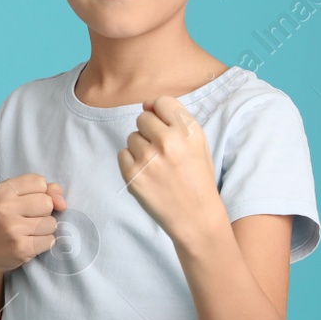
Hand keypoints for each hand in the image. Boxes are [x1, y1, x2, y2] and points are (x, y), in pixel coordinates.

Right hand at [0, 175, 66, 278]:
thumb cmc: (4, 220)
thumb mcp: (15, 198)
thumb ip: (44, 190)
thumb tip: (62, 203)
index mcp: (3, 190)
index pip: (39, 182)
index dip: (39, 193)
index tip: (26, 203)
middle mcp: (5, 207)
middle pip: (47, 202)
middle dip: (43, 212)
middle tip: (27, 219)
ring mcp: (12, 229)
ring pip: (51, 223)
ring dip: (45, 229)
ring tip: (28, 232)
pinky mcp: (21, 248)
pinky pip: (50, 241)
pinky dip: (44, 243)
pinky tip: (29, 243)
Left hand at [117, 96, 223, 246]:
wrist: (196, 217)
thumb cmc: (197, 177)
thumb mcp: (198, 143)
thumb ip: (174, 119)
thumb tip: (146, 104)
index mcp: (188, 130)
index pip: (161, 102)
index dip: (162, 116)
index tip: (167, 131)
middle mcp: (169, 141)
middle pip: (143, 118)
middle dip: (150, 132)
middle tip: (163, 153)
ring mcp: (149, 158)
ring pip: (132, 137)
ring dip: (140, 149)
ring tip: (157, 167)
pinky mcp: (132, 173)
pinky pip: (122, 153)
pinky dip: (131, 163)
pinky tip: (148, 175)